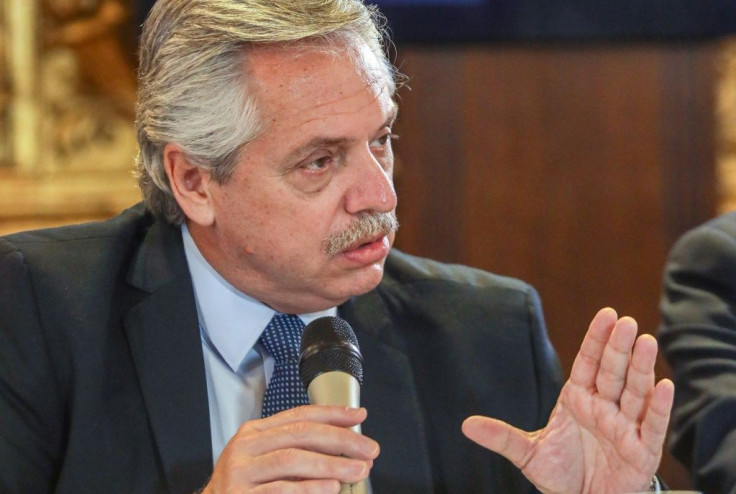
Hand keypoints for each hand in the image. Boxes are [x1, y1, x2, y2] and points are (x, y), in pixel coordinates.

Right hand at [203, 405, 378, 492]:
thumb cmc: (245, 489)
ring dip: (331, 464)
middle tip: (368, 450)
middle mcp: (245, 448)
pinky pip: (281, 490)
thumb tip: (346, 444)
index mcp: (254, 433)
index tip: (359, 416)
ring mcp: (240, 473)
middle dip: (340, 440)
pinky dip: (310, 488)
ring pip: (292, 460)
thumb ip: (296, 449)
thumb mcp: (265, 461)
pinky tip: (331, 487)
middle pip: (300, 434)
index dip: (331, 413)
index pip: (298, 415)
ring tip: (358, 470)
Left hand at [462, 307, 673, 493]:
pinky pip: (652, 426)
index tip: (607, 314)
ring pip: (634, 392)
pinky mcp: (641, 451)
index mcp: (578, 400)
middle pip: (612, 372)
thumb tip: (466, 425)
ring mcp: (624, 427)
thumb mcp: (529, 454)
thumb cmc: (562, 473)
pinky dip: (658, 407)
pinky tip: (663, 385)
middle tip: (626, 322)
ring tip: (646, 343)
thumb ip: (502, 437)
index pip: (589, 363)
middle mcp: (603, 408)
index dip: (597, 339)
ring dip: (641, 368)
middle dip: (619, 348)